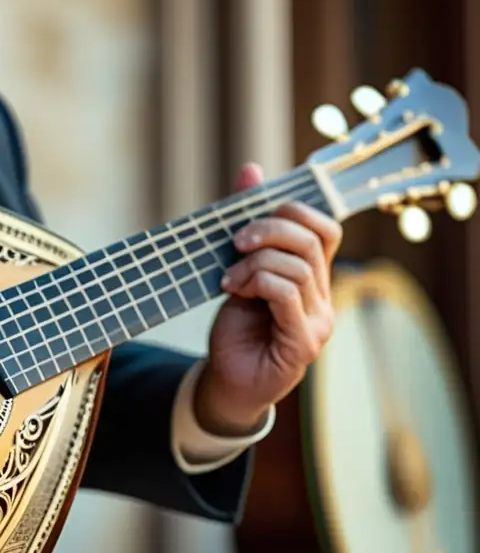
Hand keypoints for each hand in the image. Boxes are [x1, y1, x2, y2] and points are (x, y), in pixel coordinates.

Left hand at [195, 162, 341, 433]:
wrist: (227, 382)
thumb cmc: (236, 329)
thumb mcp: (238, 269)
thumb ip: (248, 225)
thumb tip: (251, 170)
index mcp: (313, 277)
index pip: (325, 228)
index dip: (293, 211)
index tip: (249, 217)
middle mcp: (323, 297)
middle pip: (313, 240)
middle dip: (270, 230)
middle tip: (236, 242)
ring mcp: (317, 320)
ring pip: (298, 266)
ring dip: (254, 264)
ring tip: (229, 280)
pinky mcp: (303, 341)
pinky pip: (287, 294)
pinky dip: (257, 283)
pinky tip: (235, 292)